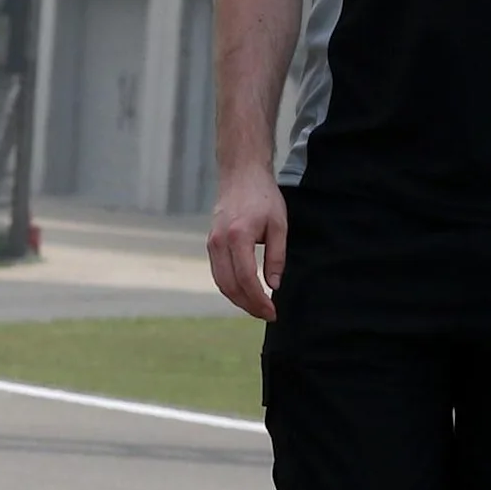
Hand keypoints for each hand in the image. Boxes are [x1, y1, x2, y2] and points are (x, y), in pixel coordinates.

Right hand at [208, 171, 288, 320]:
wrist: (241, 175)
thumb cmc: (263, 197)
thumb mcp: (279, 226)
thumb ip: (277, 257)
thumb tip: (273, 286)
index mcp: (238, 237)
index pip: (246, 279)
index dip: (259, 300)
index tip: (273, 312)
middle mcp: (219, 242)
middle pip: (229, 286)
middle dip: (248, 305)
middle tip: (267, 314)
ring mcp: (212, 243)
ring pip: (220, 282)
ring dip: (238, 299)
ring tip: (257, 307)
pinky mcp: (211, 243)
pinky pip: (218, 272)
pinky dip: (230, 286)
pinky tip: (245, 292)